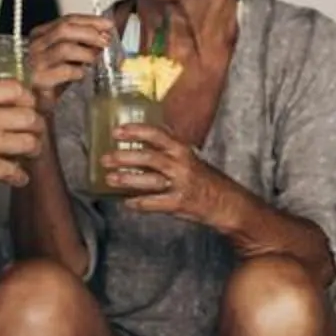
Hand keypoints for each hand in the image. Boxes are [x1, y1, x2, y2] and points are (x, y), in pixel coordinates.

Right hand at [0, 78, 42, 187]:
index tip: (25, 102)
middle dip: (35, 124)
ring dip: (32, 149)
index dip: (25, 96)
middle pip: (29, 117)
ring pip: (28, 144)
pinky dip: (18, 177)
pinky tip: (18, 177)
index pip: (15, 89)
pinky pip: (13, 172)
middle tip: (33, 129)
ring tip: (30, 152)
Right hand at [22, 11, 117, 103]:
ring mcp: (35, 62)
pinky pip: (65, 70)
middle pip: (65, 29)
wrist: (33, 104)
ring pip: (65, 48)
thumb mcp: (64, 57)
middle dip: (90, 33)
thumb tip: (103, 37)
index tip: (107, 24)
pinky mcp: (39, 80)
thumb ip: (79, 45)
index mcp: (40, 35)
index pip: (67, 20)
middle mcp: (35, 46)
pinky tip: (82, 75)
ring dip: (86, 53)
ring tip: (94, 60)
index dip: (90, 21)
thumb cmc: (50, 81)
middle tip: (106, 41)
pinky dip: (79, 71)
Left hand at [104, 123, 240, 226]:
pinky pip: (154, 203)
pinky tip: (127, 203)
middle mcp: (182, 165)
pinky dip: (139, 203)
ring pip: (148, 180)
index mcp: (184, 150)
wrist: (230, 204)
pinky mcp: (180, 204)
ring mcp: (181, 185)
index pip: (157, 135)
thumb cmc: (209, 182)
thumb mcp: (193, 160)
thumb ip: (171, 154)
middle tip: (105, 158)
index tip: (117, 131)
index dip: (136, 131)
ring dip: (126, 179)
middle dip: (124, 157)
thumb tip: (144, 147)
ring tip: (110, 179)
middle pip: (149, 157)